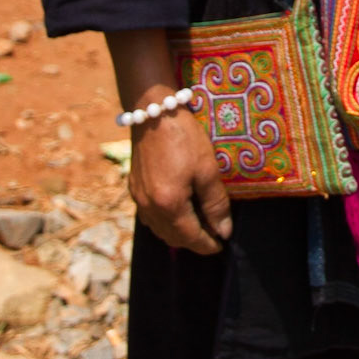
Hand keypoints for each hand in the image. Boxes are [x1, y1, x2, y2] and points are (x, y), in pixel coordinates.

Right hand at [128, 107, 232, 254]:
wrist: (153, 112)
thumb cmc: (184, 138)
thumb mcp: (207, 170)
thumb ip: (216, 204)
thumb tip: (224, 232)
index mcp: (169, 205)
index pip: (190, 237)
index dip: (207, 245)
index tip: (221, 246)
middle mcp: (149, 207)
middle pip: (173, 238)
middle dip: (193, 242)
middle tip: (213, 235)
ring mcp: (138, 199)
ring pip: (159, 229)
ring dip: (178, 234)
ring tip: (198, 225)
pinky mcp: (134, 188)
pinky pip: (150, 216)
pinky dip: (165, 222)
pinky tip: (177, 211)